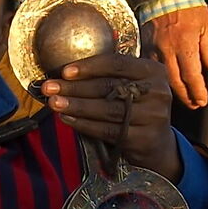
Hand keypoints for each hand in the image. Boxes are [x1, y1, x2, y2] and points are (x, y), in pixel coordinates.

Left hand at [40, 52, 181, 177]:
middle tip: (50, 87)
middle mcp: (158, 92)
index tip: (65, 71)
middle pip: (110, 87)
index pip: (118, 64)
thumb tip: (65, 73)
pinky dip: (84, 124)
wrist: (157, 144)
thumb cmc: (135, 107)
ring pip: (108, 109)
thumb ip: (108, 76)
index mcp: (153, 71)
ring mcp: (153, 117)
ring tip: (54, 103)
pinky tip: (67, 118)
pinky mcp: (145, 139)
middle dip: (75, 87)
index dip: (89, 66)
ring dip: (77, 105)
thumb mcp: (132, 86)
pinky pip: (108, 130)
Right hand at [143, 3, 207, 110]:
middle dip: (186, 96)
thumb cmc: (190, 9)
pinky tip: (168, 82)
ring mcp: (155, 49)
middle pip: (175, 81)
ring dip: (174, 90)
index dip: (198, 91)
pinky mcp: (146, 47)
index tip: (203, 101)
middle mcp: (168, 50)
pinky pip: (153, 67)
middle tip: (194, 105)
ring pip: (163, 76)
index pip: (192, 75)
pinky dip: (161, 77)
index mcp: (185, 45)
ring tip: (184, 97)